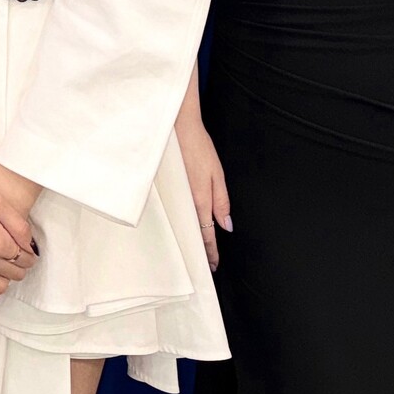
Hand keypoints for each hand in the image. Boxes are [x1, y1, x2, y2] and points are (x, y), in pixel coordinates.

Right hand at [176, 111, 230, 269]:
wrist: (176, 127)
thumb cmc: (197, 146)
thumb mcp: (217, 173)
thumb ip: (221, 201)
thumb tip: (226, 225)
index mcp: (200, 200)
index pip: (206, 235)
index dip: (211, 252)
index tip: (214, 266)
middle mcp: (185, 202)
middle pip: (193, 233)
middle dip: (200, 250)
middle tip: (206, 264)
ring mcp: (174, 197)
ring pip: (184, 224)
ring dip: (190, 237)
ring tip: (195, 250)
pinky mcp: (167, 190)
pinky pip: (176, 212)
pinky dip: (181, 222)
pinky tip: (182, 225)